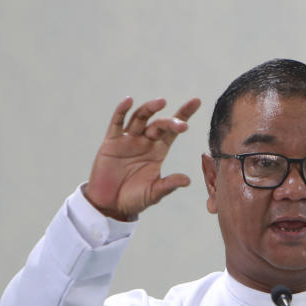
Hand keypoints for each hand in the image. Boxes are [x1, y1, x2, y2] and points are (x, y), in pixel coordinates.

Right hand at [85, 97, 201, 220]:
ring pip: (140, 118)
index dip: (183, 115)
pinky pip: (117, 123)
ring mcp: (128, 140)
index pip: (173, 130)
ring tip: (161, 102)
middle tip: (182, 125)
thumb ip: (168, 185)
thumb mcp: (154, 193)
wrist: (110, 204)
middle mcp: (145, 142)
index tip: (196, 101)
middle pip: (159, 124)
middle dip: (170, 122)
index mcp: (158, 151)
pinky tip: (129, 101)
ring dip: (150, 109)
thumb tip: (187, 180)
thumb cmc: (134, 198)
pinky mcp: (111, 142)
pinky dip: (122, 111)